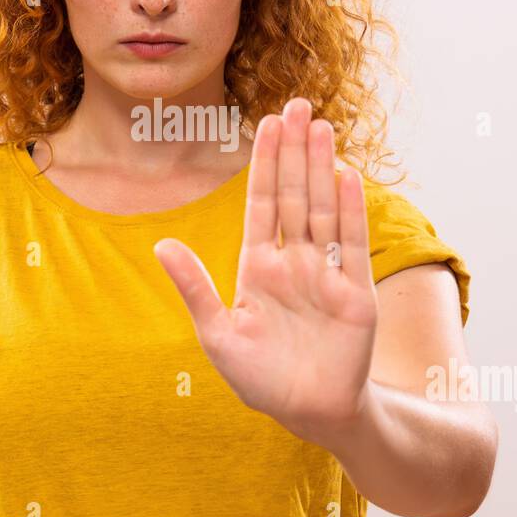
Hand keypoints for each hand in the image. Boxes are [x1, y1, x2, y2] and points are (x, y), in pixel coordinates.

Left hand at [153, 97, 378, 444]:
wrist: (308, 413)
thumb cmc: (260, 378)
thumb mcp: (216, 333)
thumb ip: (193, 287)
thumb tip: (161, 244)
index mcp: (258, 266)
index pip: (262, 203)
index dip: (264, 163)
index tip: (265, 123)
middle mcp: (294, 261)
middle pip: (295, 194)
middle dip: (295, 150)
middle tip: (298, 104)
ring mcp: (326, 273)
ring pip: (324, 208)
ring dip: (322, 167)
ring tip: (321, 126)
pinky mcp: (355, 292)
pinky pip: (352, 243)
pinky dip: (351, 210)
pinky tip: (346, 175)